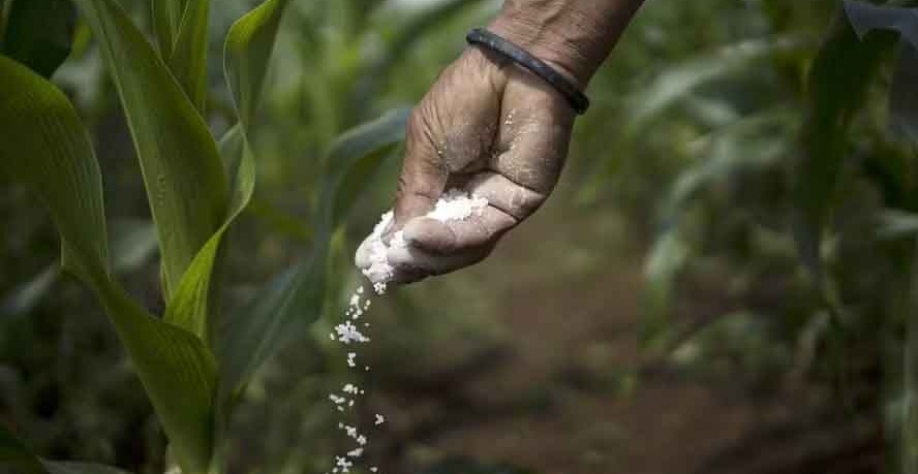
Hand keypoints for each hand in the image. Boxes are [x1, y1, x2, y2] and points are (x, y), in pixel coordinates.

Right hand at [355, 46, 576, 283]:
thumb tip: (392, 243)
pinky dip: (450, 239)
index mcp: (443, 184)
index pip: (420, 228)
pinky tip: (422, 234)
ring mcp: (494, 204)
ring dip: (429, 254)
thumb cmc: (464, 100)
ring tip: (402, 252)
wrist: (510, 72)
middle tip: (384, 268)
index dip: (397, 247)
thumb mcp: (423, 149)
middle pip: (441, 247)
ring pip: (462, 248)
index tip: (368, 264)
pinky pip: (482, 232)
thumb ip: (412, 196)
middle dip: (412, 260)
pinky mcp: (518, 205)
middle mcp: (469, 200)